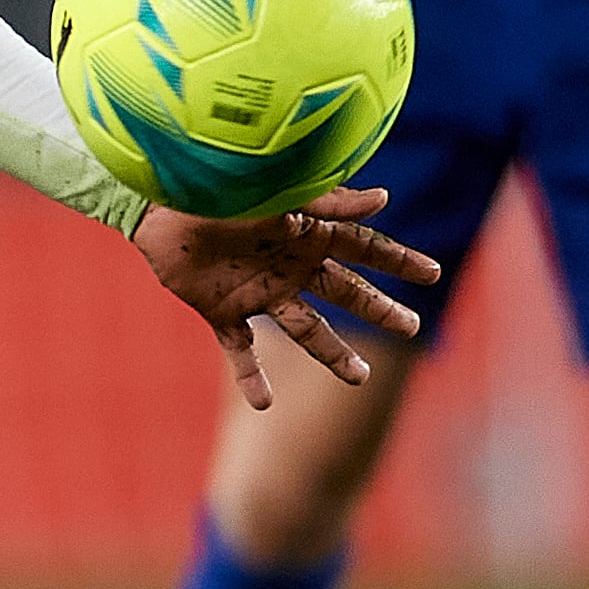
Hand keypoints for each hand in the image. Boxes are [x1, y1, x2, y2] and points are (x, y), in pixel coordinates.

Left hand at [132, 186, 442, 408]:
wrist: (154, 203)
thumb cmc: (219, 187)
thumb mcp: (280, 194)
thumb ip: (330, 201)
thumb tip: (385, 200)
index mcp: (305, 235)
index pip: (364, 249)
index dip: (398, 261)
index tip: (433, 274)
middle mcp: (288, 267)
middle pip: (345, 294)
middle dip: (380, 310)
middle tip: (412, 326)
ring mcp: (257, 292)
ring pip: (305, 330)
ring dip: (333, 354)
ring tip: (359, 377)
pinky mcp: (220, 311)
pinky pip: (240, 351)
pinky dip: (251, 377)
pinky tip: (265, 402)